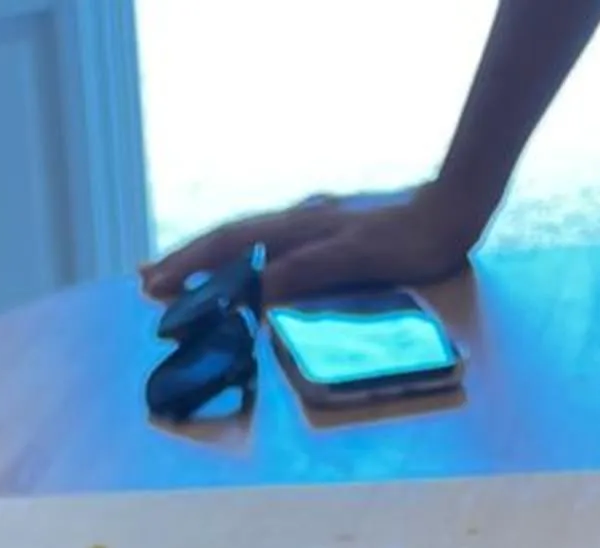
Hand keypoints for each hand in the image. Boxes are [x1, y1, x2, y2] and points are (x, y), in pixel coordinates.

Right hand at [142, 183, 480, 303]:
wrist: (452, 209)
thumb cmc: (410, 241)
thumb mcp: (358, 259)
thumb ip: (306, 271)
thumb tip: (256, 288)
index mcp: (298, 228)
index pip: (230, 246)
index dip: (190, 267)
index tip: (155, 288)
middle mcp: (298, 221)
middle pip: (229, 239)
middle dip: (186, 260)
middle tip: (147, 281)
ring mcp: (312, 225)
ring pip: (247, 240)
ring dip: (209, 259)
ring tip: (179, 275)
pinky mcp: (327, 232)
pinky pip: (269, 247)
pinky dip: (242, 260)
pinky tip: (241, 269)